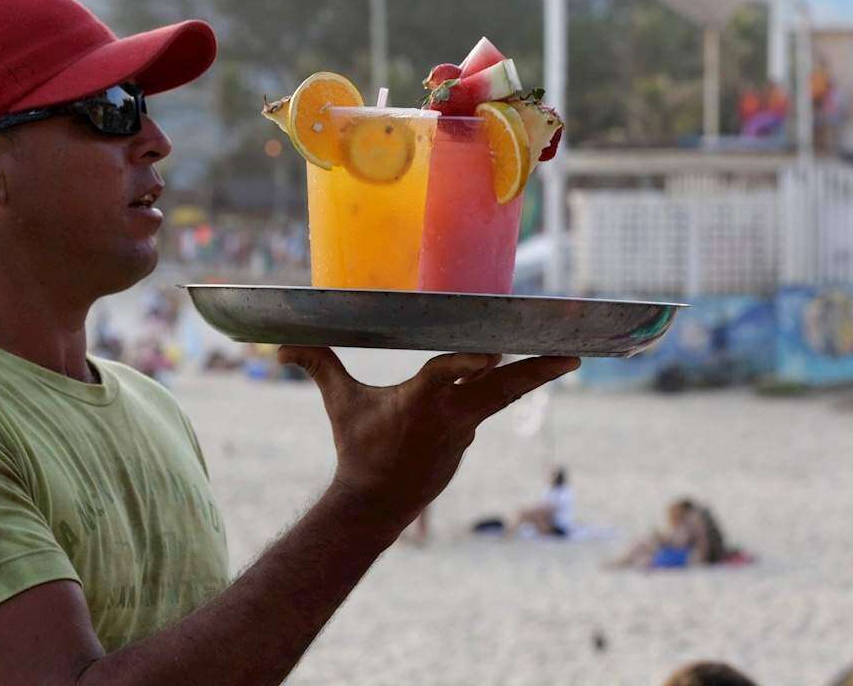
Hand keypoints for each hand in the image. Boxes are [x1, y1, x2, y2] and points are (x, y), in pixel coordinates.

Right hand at [278, 347, 579, 531]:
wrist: (376, 505)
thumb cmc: (358, 448)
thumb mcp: (341, 404)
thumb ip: (319, 367)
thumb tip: (279, 348)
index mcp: (419, 400)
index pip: (446, 374)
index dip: (468, 363)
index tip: (493, 352)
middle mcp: (450, 414)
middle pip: (501, 387)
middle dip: (539, 371)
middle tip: (574, 354)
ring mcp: (464, 430)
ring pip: (503, 395)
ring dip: (533, 376)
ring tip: (567, 355)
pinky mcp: (468, 440)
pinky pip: (485, 408)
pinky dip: (502, 390)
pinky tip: (528, 371)